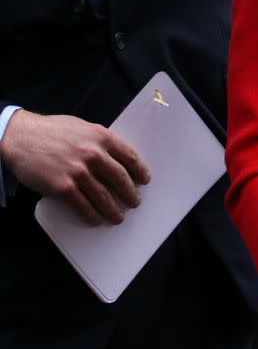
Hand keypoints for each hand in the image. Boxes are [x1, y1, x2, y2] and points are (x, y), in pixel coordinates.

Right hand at [1, 110, 149, 224]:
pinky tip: (97, 220)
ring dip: (114, 210)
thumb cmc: (51, 131)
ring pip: (104, 197)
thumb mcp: (81, 127)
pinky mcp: (63, 187)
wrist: (21, 137)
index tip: (144, 180)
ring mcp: (78, 172)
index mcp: (101, 137)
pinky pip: (83, 206)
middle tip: (135, 202)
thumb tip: (116, 158)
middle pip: (120, 179)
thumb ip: (99, 141)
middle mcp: (93, 154)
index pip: (129, 156)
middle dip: (130, 193)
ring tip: (119, 217)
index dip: (140, 170)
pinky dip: (92, 216)